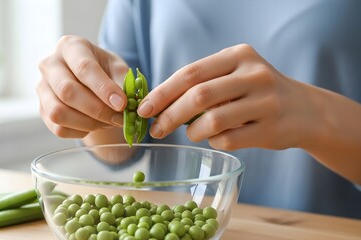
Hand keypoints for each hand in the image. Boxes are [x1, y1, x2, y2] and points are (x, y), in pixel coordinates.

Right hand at [37, 36, 127, 137]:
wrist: (90, 81)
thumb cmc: (105, 71)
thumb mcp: (118, 69)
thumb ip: (124, 84)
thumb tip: (130, 104)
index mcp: (70, 46)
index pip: (85, 67)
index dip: (104, 88)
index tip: (122, 104)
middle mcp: (50, 64)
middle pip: (67, 91)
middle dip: (97, 109)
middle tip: (119, 118)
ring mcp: (42, 88)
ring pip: (58, 113)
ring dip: (88, 123)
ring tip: (107, 122)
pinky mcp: (42, 109)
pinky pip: (58, 128)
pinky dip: (80, 131)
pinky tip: (94, 124)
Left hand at [137, 44, 316, 150]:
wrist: (305, 110)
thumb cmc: (256, 92)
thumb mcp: (234, 75)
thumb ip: (203, 83)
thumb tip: (159, 104)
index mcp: (238, 55)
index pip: (190, 73)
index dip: (162, 92)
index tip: (144, 108)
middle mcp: (254, 74)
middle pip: (198, 96)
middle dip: (170, 115)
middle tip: (156, 129)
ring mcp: (265, 101)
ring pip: (212, 120)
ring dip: (192, 131)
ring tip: (191, 133)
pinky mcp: (271, 128)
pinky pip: (228, 139)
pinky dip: (213, 141)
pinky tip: (215, 138)